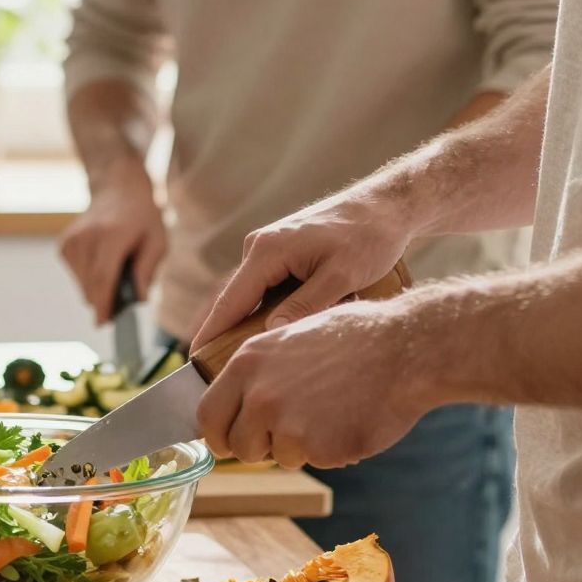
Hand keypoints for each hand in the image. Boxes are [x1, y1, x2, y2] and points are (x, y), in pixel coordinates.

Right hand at [60, 170, 167, 323]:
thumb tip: (137, 300)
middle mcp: (87, 236)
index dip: (103, 303)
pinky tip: (102, 262)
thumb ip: (147, 271)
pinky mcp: (64, 244)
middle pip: (91, 284)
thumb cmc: (142, 217)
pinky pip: (76, 275)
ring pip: (82, 283)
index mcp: (112, 234)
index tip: (102, 323)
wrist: (118, 189)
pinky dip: (89, 278)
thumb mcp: (157, 241)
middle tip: (120, 306)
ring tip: (115, 272)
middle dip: (105, 301)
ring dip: (98, 289)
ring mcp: (72, 240)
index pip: (103, 276)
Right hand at [194, 189, 415, 347]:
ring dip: (256, 323)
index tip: (195, 363)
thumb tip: (270, 334)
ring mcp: (269, 248)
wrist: (386, 206)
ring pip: (253, 296)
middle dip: (229, 335)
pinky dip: (272, 310)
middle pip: (236, 300)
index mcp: (267, 249)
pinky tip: (283, 331)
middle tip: (224, 374)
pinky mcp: (281, 253)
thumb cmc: (369, 237)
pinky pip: (267, 289)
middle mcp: (260, 246)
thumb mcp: (341, 276)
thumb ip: (305, 306)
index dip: (211, 334)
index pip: (230, 301)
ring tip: (258, 358)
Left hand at [196, 299, 432, 469]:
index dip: (217, 433)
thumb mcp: (293, 336)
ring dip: (300, 447)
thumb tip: (238, 399)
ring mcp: (288, 424)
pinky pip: (315, 461)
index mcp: (248, 363)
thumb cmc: (357, 338)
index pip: (207, 414)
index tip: (228, 440)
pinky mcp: (319, 448)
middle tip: (288, 433)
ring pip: (278, 456)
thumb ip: (260, 369)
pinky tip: (351, 419)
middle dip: (258, 447)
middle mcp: (260, 395)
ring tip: (331, 412)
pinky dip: (331, 450)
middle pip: (237, 446)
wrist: (406, 350)